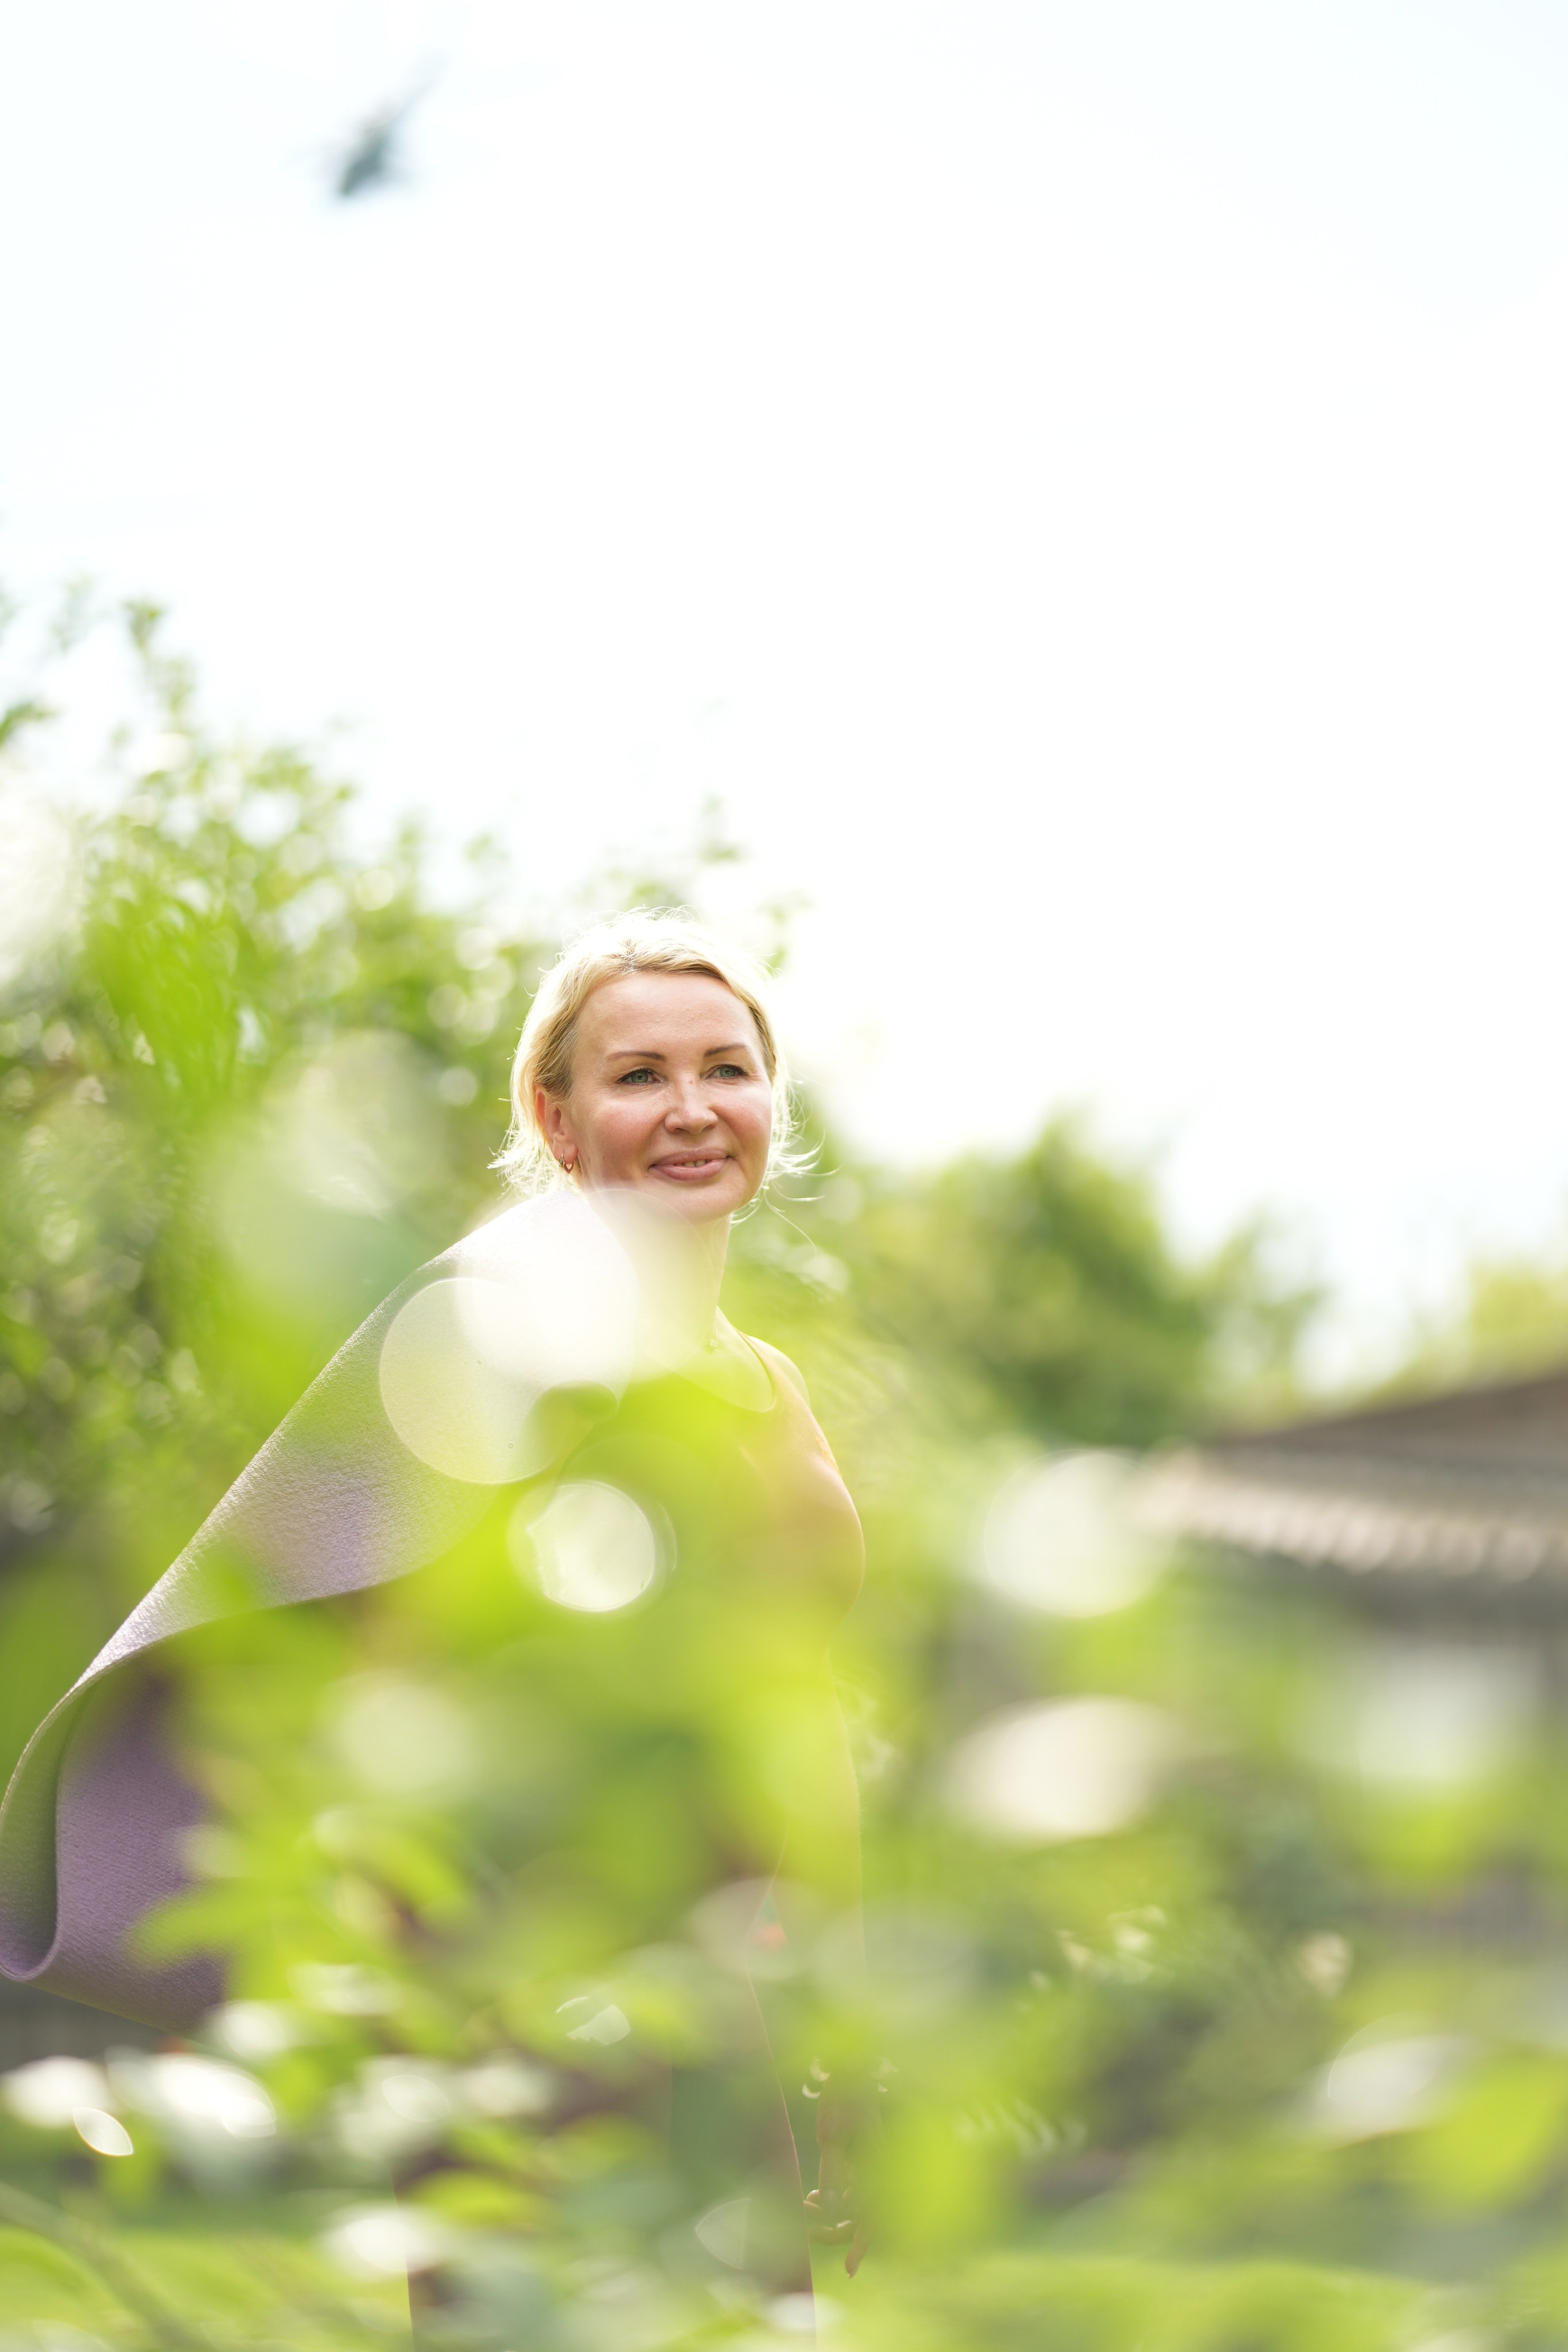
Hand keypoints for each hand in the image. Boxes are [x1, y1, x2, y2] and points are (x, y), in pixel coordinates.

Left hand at [804, 2080, 874, 2275]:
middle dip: (834, 2231)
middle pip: (860, 2218)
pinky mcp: (856, 2162)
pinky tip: (813, 2197)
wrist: (847, 2069)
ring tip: (807, 2206)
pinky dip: (831, 2199)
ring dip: (831, 2216)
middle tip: (806, 2231)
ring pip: (852, 2207)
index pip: (871, 2216)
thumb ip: (832, 2169)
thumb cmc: (841, 2097)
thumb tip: (831, 2204)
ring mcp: (866, 2168)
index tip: (848, 2271)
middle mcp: (875, 2172)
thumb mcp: (833, 2133)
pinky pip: (847, 2192)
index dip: (860, 2246)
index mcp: (877, 2166)